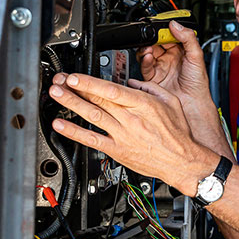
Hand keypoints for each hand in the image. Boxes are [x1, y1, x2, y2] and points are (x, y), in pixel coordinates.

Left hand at [48, 73, 215, 193]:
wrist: (181, 161)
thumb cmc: (178, 134)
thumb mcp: (170, 102)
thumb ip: (151, 88)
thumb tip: (133, 82)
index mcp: (142, 104)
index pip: (111, 90)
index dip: (90, 83)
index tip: (75, 76)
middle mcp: (129, 119)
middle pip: (98, 100)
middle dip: (75, 88)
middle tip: (59, 80)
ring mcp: (121, 135)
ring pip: (92, 116)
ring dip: (71, 104)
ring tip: (56, 94)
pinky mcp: (117, 150)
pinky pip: (92, 140)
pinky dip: (74, 132)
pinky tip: (60, 125)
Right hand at [137, 21, 224, 147]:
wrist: (191, 103)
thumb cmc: (198, 84)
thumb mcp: (196, 56)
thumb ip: (188, 38)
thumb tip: (176, 24)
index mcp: (181, 51)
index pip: (169, 36)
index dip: (163, 31)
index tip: (160, 27)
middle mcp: (170, 58)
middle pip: (156, 43)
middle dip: (152, 39)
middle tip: (151, 38)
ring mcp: (161, 67)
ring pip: (148, 53)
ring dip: (146, 48)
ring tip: (149, 48)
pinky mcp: (153, 77)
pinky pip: (145, 66)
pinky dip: (144, 60)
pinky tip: (148, 57)